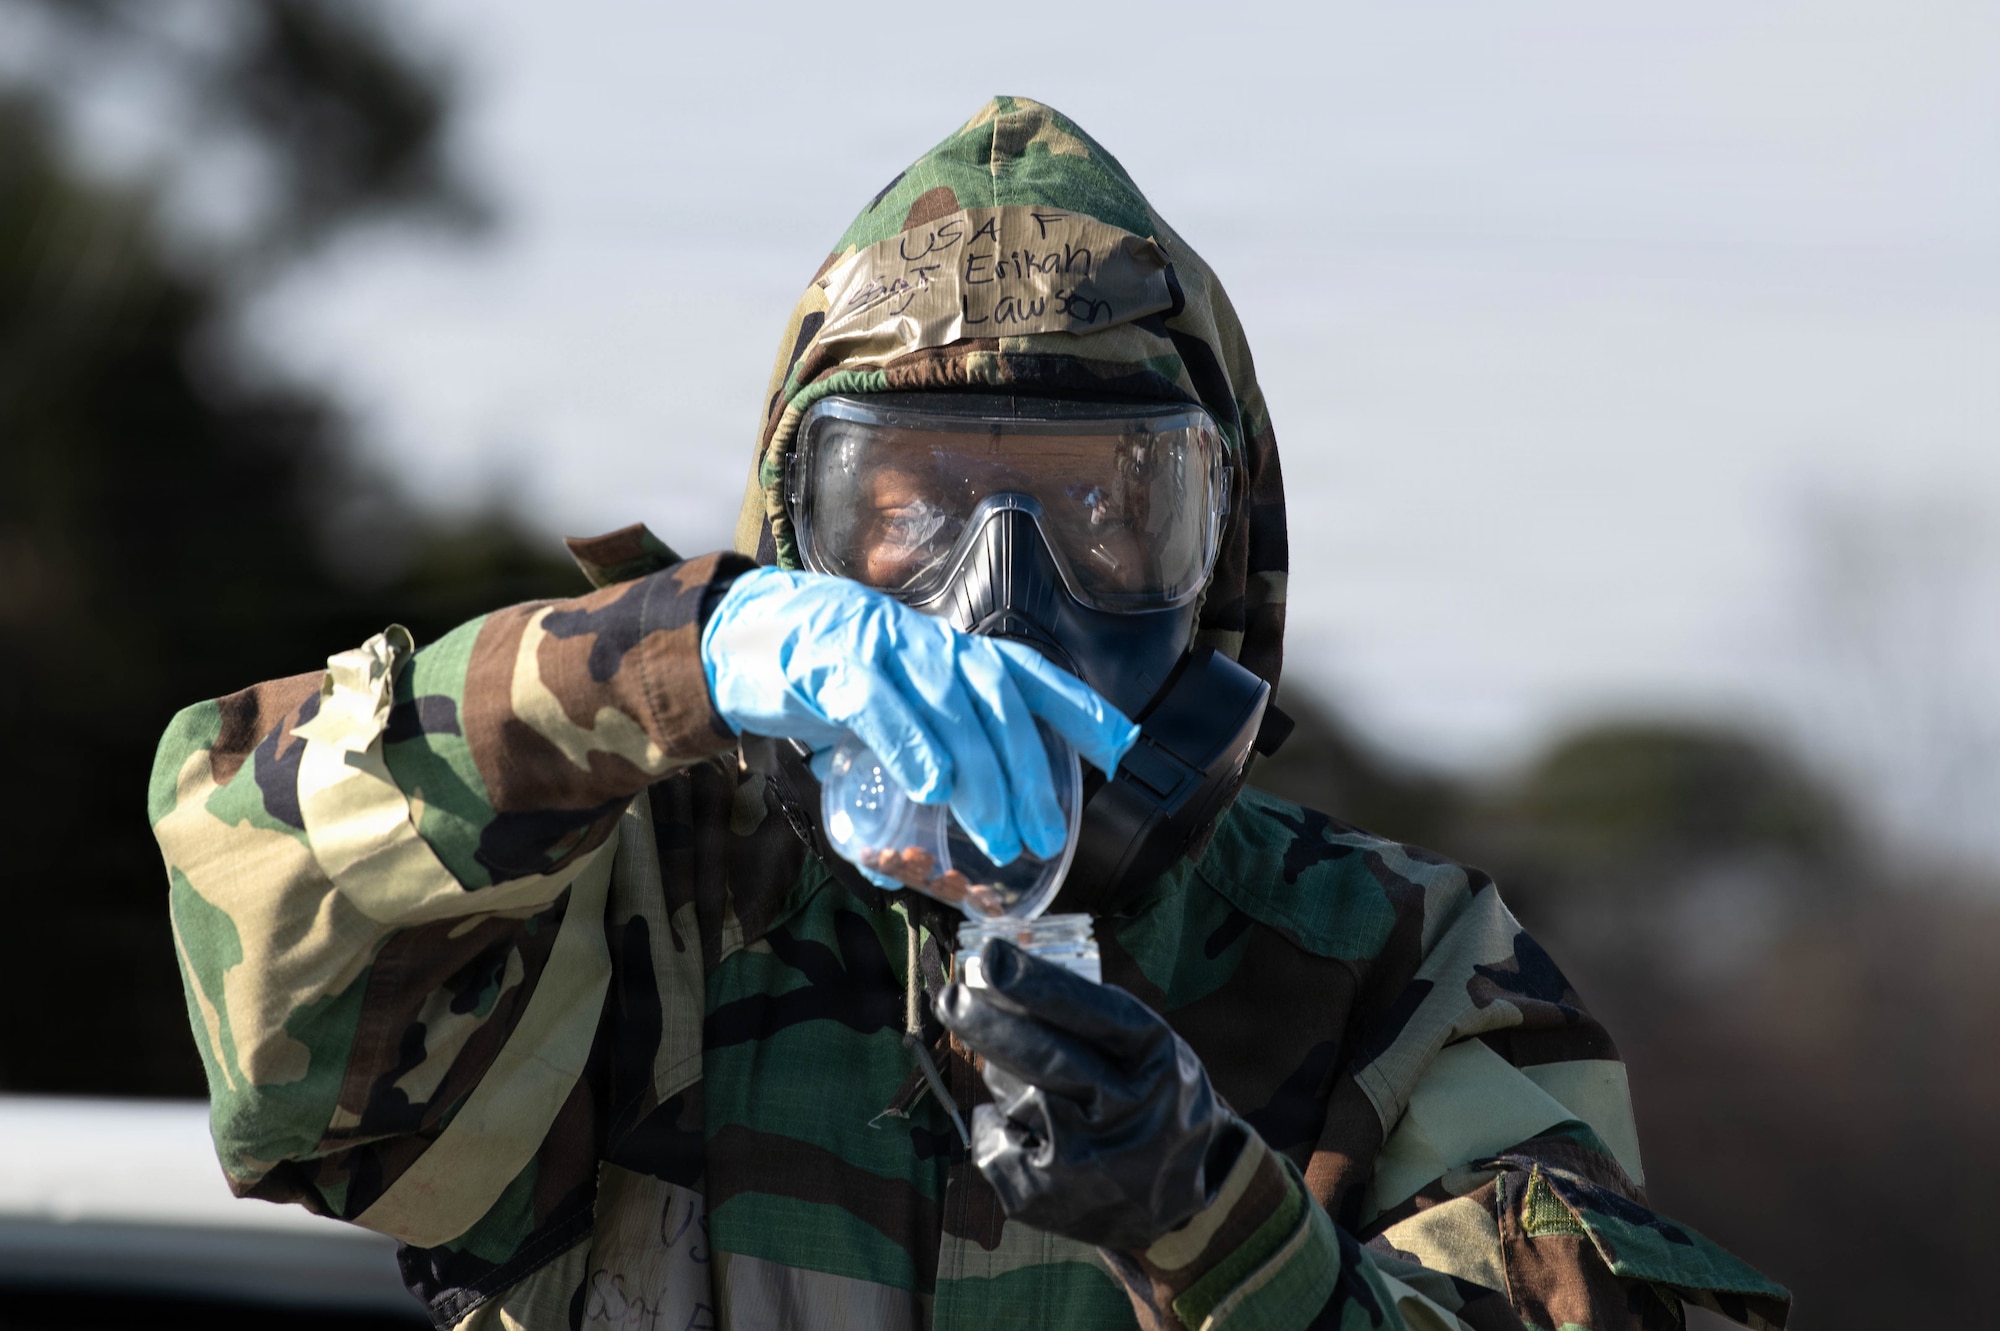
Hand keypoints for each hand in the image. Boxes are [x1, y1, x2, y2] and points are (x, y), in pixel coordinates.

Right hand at [700, 566, 1137, 864]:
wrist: (741, 635)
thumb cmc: (825, 679)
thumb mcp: (886, 713)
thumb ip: (907, 767)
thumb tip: (913, 845)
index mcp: (951, 656)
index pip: (1031, 676)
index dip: (1081, 711)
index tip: (1124, 753)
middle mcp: (931, 647)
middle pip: (1000, 702)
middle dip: (1030, 771)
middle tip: (1043, 834)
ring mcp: (884, 650)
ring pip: (951, 708)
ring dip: (981, 776)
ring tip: (997, 835)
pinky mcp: (833, 666)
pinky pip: (882, 706)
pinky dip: (913, 747)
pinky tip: (932, 790)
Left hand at [934, 938, 1245, 1250]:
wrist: (1177, 1199)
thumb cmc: (1151, 1098)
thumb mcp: (1150, 1049)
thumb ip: (1091, 1014)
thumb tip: (999, 972)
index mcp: (1157, 1062)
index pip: (1096, 1015)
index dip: (1039, 985)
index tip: (992, 957)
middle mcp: (1127, 1113)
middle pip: (1047, 1058)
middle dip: (990, 1023)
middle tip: (953, 997)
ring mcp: (1087, 1162)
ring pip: (1014, 1093)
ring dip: (1006, 1075)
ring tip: (1037, 1085)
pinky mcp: (1047, 1197)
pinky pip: (992, 1137)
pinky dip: (998, 1124)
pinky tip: (1026, 1132)